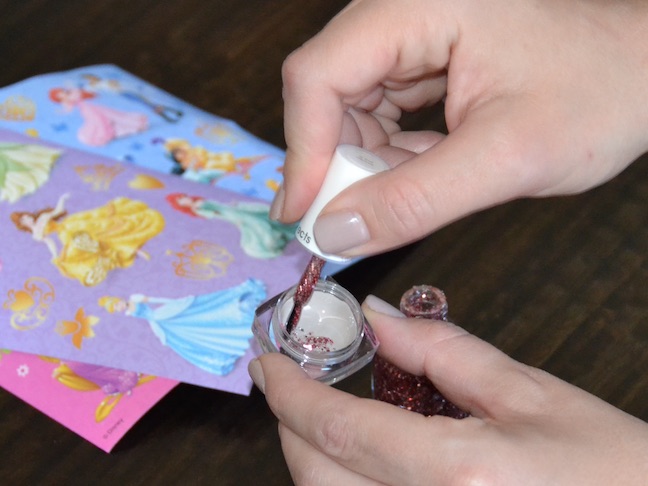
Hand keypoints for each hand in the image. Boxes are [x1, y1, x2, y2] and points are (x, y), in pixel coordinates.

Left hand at [249, 295, 647, 484]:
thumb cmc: (612, 471)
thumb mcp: (530, 395)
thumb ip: (441, 352)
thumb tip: (376, 317)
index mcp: (457, 477)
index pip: (338, 431)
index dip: (290, 393)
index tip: (267, 365)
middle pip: (316, 478)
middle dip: (293, 427)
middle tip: (297, 384)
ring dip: (316, 458)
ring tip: (332, 413)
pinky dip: (346, 482)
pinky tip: (371, 455)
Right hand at [275, 0, 647, 257]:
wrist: (645, 73)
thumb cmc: (600, 95)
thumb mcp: (504, 159)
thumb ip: (414, 201)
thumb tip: (335, 233)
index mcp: (423, 4)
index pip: (321, 73)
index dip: (303, 149)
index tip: (300, 214)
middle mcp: (408, 7)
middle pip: (329, 88)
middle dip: (336, 161)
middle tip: (348, 221)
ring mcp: (414, 28)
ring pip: (350, 103)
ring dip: (365, 161)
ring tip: (400, 196)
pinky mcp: (424, 52)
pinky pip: (381, 107)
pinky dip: (390, 152)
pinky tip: (423, 172)